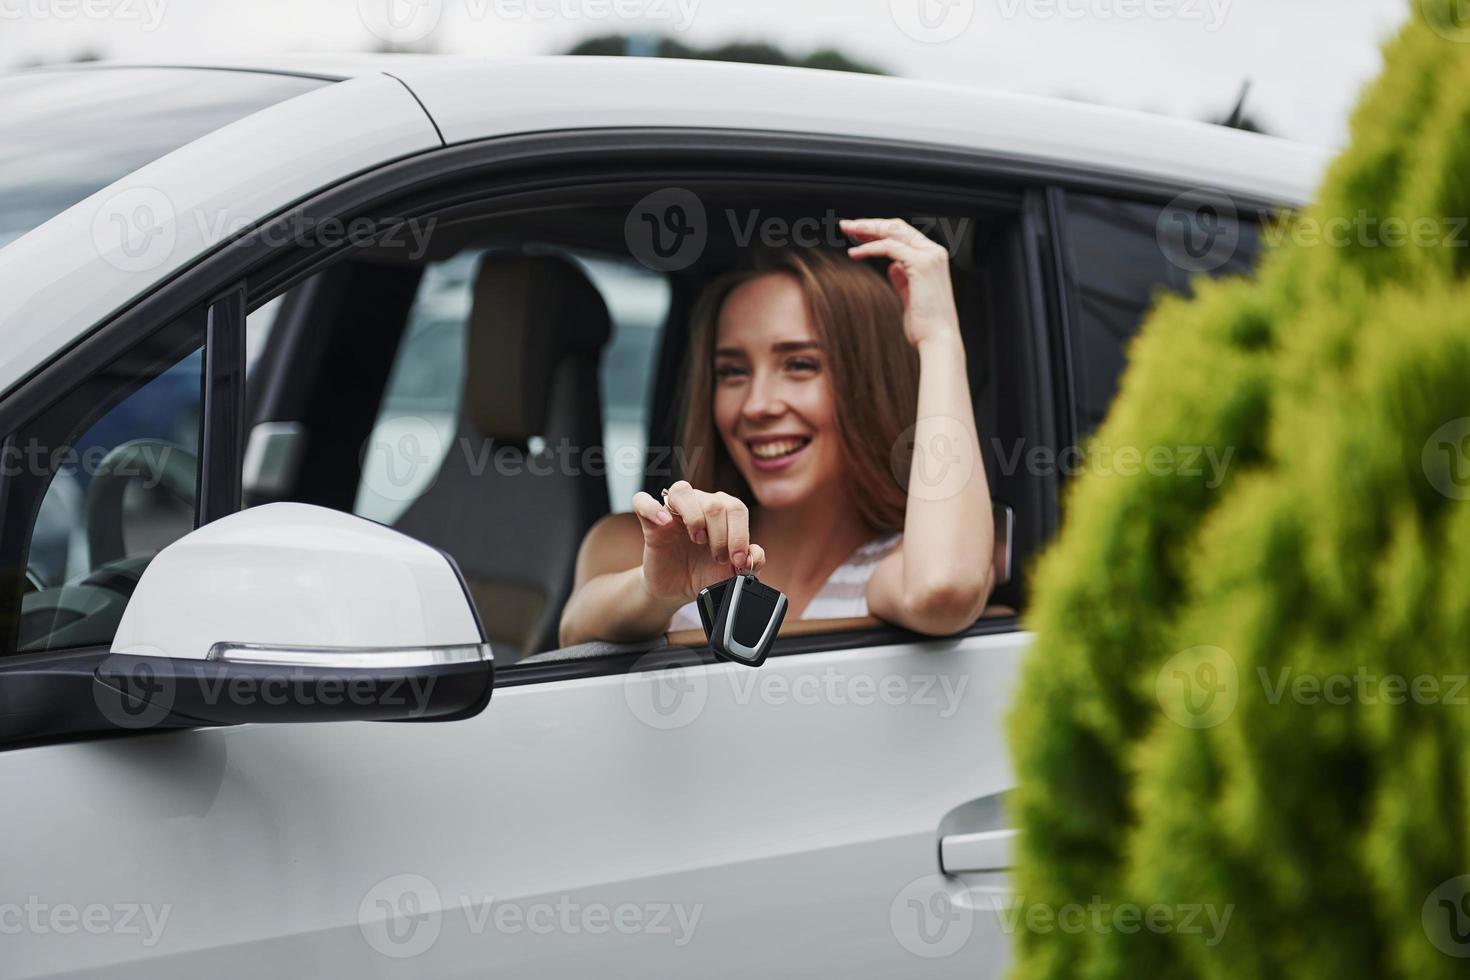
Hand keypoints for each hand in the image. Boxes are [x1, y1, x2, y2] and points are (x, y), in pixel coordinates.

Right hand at [630, 481, 767, 605]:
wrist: (676, 589)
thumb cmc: (703, 574)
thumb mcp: (730, 574)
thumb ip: (750, 563)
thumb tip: (755, 554)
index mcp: (722, 512)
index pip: (736, 508)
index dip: (740, 534)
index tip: (737, 560)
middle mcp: (699, 504)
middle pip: (714, 503)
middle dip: (721, 534)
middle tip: (718, 557)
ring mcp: (673, 510)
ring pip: (683, 491)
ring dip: (694, 518)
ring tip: (698, 540)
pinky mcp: (650, 521)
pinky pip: (643, 500)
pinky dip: (652, 508)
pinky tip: (663, 523)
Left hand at [840, 217, 961, 349]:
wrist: (937, 340)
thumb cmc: (925, 325)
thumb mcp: (910, 297)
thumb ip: (903, 279)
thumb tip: (893, 267)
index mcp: (932, 257)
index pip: (903, 234)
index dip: (879, 230)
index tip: (857, 233)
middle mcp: (934, 252)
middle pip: (897, 227)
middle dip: (870, 224)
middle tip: (846, 226)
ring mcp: (929, 256)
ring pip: (892, 232)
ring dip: (866, 230)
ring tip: (846, 233)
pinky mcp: (921, 263)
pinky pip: (890, 247)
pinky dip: (870, 248)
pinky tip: (854, 253)